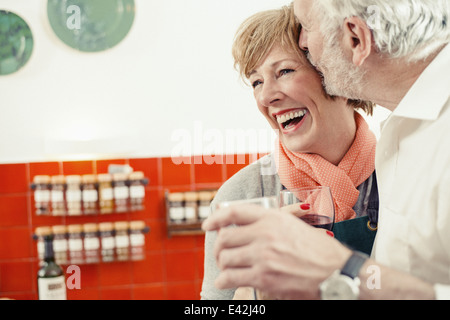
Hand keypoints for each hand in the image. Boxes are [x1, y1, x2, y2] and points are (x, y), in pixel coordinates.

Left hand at [202, 205, 350, 299]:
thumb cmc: (318, 249)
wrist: (336, 271)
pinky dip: (225, 280)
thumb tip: (245, 226)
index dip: (216, 218)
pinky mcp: (263, 277)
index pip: (234, 212)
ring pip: (226, 258)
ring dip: (223, 265)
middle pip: (225, 237)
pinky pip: (231, 277)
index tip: (207, 225)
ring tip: (227, 268)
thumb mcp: (294, 225)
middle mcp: (265, 233)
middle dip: (219, 248)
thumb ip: (270, 222)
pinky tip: (228, 281)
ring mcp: (263, 256)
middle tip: (222, 254)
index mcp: (272, 218)